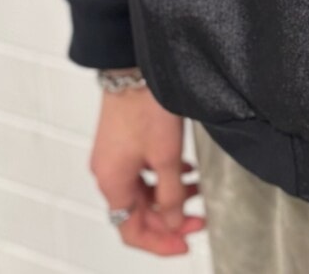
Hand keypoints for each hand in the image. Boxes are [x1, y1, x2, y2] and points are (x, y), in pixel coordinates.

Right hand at [89, 71, 205, 254]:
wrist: (133, 65)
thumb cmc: (145, 104)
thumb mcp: (167, 156)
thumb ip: (171, 194)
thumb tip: (175, 221)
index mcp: (112, 182)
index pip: (131, 230)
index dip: (160, 242)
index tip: (185, 243)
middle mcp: (108, 172)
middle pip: (138, 212)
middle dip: (170, 218)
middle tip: (200, 219)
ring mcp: (114, 156)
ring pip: (143, 191)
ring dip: (169, 196)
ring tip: (197, 191)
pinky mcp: (123, 140)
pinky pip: (143, 171)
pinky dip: (163, 177)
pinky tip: (184, 169)